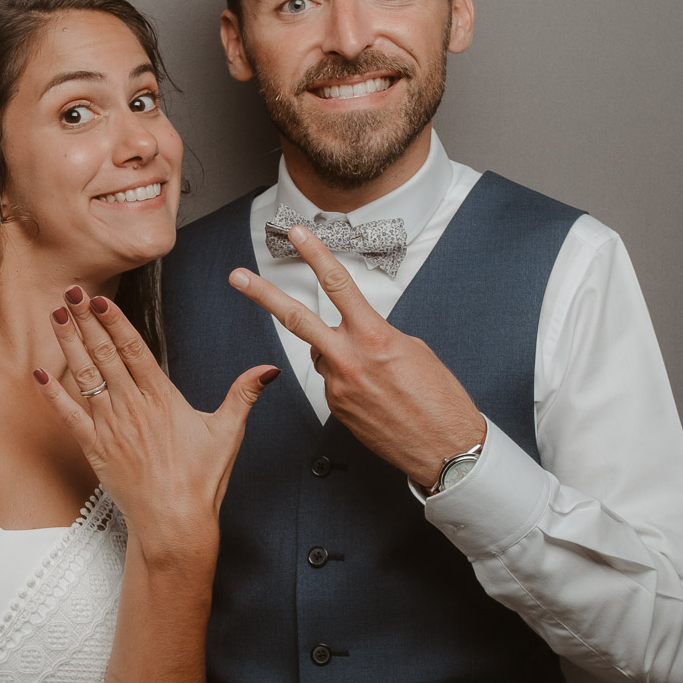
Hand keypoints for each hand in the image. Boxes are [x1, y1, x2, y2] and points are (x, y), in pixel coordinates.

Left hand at [34, 287, 277, 558]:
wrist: (173, 521)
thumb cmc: (200, 480)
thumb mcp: (228, 432)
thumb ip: (244, 395)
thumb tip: (268, 370)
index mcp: (162, 398)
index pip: (133, 349)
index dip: (114, 321)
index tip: (99, 298)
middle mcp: (132, 406)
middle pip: (104, 354)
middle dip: (85, 319)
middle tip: (70, 290)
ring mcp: (110, 426)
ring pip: (84, 376)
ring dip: (68, 343)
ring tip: (55, 315)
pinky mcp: (94, 448)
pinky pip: (68, 415)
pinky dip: (52, 393)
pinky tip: (40, 373)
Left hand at [230, 225, 483, 488]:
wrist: (445, 448)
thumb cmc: (439, 399)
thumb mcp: (413, 349)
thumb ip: (376, 334)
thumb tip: (357, 332)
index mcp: (373, 337)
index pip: (337, 284)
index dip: (315, 254)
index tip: (297, 234)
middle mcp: (349, 359)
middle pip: (295, 318)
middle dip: (262, 294)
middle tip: (237, 277)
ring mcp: (337, 386)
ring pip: (320, 353)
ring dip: (337, 351)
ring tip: (375, 372)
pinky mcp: (335, 408)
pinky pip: (332, 381)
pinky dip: (347, 379)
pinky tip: (374, 393)